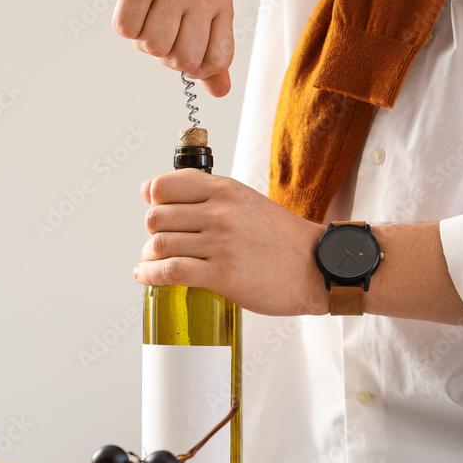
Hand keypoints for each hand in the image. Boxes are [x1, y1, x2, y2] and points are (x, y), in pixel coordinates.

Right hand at [94, 0, 233, 96]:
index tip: (182, 50)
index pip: (218, 60)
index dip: (196, 68)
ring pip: (152, 46)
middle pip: (183, 60)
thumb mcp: (200, 7)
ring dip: (141, 37)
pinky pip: (126, 28)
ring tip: (145, 9)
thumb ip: (210, 51)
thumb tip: (221, 91)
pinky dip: (123, 23)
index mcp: (220, 2)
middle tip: (159, 25)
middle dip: (164, 54)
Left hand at [134, 169, 328, 315]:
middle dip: (153, 232)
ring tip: (157, 262)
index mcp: (225, 190)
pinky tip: (147, 276)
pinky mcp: (221, 275)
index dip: (154, 200)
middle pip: (156, 218)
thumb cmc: (280, 237)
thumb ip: (202, 192)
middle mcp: (220, 212)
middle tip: (164, 242)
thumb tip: (149, 190)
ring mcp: (220, 244)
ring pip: (159, 245)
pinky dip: (151, 276)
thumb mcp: (244, 200)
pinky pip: (169, 272)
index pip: (164, 186)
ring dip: (150, 257)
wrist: (315, 268)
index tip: (159, 211)